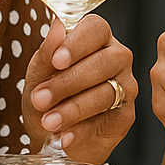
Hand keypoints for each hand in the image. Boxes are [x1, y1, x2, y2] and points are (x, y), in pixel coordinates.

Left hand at [24, 13, 135, 164]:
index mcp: (95, 38)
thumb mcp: (38, 75)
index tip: (56, 61)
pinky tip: (65, 137)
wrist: (51, 135)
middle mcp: (116, 58)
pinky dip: (82, 131)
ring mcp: (126, 86)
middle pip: (104, 61)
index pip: (95, 28)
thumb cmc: (47, 96)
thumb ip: (47, 53)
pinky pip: (108, 120)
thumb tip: (57, 28)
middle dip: (68, 82)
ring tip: (49, 122)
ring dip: (73, 109)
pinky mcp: (126, 115)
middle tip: (41, 99)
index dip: (77, 43)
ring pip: (107, 93)